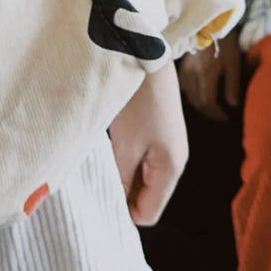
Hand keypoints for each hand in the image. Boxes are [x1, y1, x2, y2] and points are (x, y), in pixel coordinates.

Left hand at [108, 62, 188, 225]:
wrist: (146, 57)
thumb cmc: (137, 102)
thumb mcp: (125, 147)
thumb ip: (122, 181)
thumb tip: (116, 206)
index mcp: (171, 170)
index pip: (148, 213)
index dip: (122, 213)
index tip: (98, 201)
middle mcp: (174, 162)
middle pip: (146, 197)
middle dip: (122, 194)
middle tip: (96, 183)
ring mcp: (167, 147)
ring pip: (141, 178)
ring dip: (121, 175)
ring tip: (101, 164)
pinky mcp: (158, 133)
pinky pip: (140, 159)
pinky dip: (124, 159)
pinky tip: (109, 149)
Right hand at [179, 33, 242, 122]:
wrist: (210, 20)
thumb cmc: (225, 40)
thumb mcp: (233, 63)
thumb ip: (232, 85)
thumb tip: (232, 105)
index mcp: (205, 75)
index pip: (207, 103)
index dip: (217, 115)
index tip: (226, 119)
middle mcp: (191, 75)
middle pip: (196, 102)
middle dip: (208, 112)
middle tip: (219, 116)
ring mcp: (184, 69)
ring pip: (188, 95)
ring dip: (199, 104)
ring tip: (211, 107)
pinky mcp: (182, 64)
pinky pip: (184, 85)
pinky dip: (192, 93)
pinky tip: (200, 92)